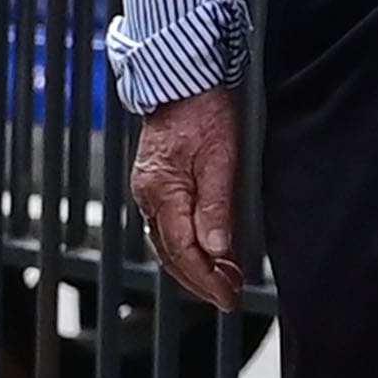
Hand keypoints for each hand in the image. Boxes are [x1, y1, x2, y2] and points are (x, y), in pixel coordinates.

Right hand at [132, 87, 243, 308]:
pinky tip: (204, 253)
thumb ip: (217, 208)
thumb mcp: (221, 158)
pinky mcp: (154, 185)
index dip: (206, 278)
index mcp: (162, 191)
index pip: (183, 250)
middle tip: (229, 296)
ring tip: (223, 280)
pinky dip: (184, 248)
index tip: (228, 295)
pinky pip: (166, 228)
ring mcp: (148, 191)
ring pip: (166, 244)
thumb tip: (217, 250)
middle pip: (170, 254)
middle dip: (200, 281)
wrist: (182, 81)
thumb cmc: (203, 111)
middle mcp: (148, 195)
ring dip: (193, 268)